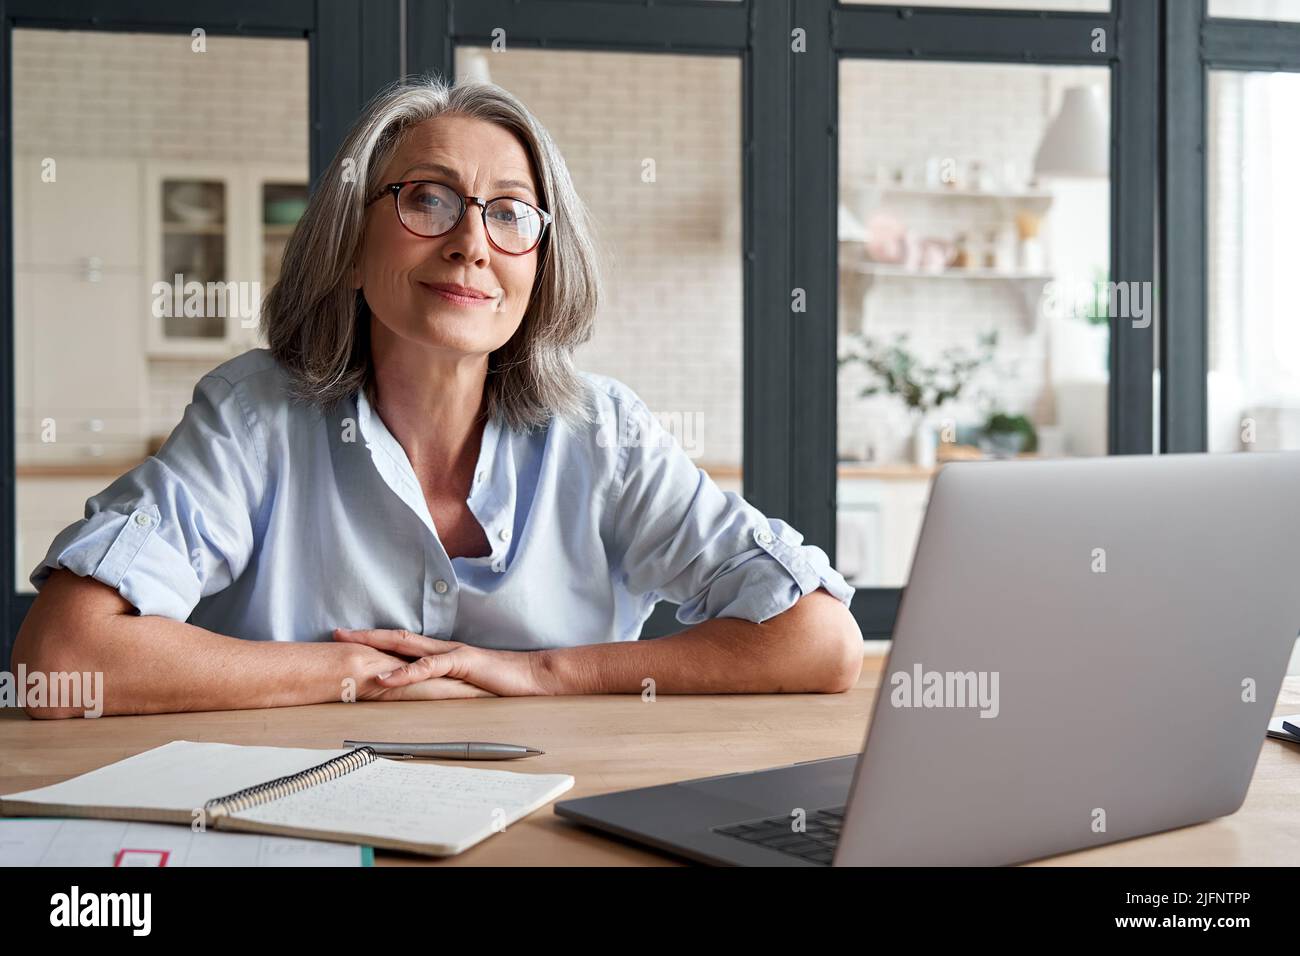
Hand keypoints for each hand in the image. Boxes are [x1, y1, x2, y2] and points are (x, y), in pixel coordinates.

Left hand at [337, 638, 497, 701]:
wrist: (532, 675)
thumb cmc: (502, 681)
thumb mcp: (466, 683)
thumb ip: (445, 684)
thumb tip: (424, 694)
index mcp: (441, 653)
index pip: (402, 643)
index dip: (375, 640)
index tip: (350, 640)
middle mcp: (442, 648)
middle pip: (396, 637)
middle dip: (365, 635)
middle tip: (337, 634)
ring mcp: (451, 653)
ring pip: (407, 646)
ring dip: (377, 646)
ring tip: (351, 648)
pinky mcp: (462, 663)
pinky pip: (429, 667)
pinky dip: (405, 672)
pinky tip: (386, 677)